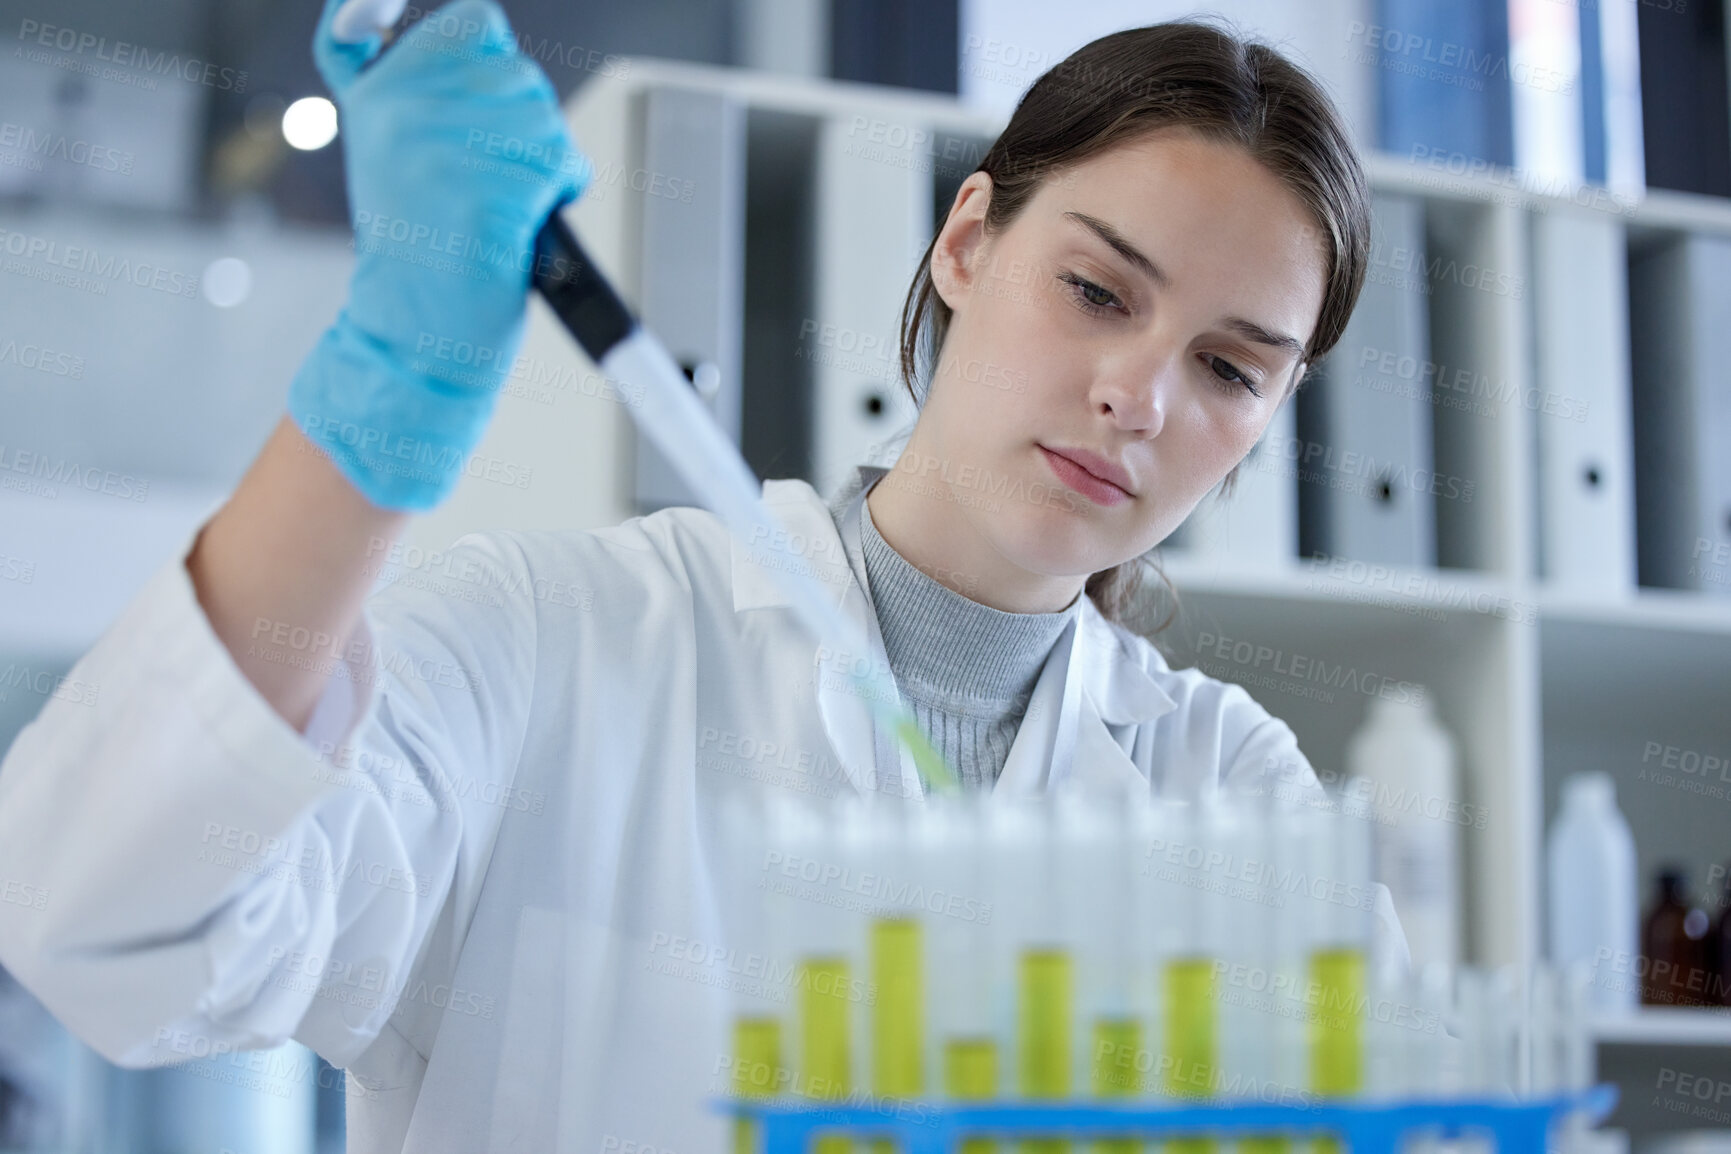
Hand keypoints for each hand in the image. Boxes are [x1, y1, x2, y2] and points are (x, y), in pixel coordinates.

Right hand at [287, 0, 589, 509]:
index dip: (498, 66)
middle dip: (527, 127)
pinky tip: (522, 223)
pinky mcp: (490, 187)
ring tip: (501, 206)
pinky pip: (562, 163)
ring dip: (546, 164)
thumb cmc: (417, 246)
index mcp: (381, 91)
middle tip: (489, 180)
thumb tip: (410, 16)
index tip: (481, 111)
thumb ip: (407, 78)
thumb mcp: (387, 144)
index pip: (476, 22)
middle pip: (522, 73)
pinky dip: (560, 193)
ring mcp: (447, 146)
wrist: (415, 328)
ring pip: (547, 119)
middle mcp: (407, 108)